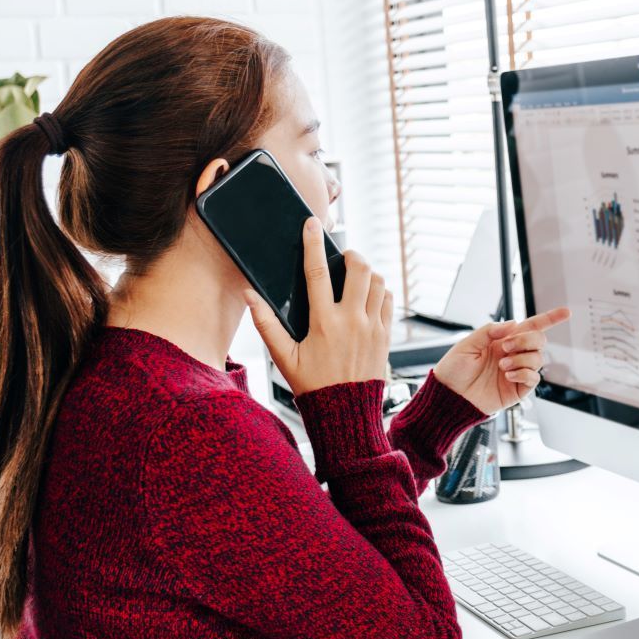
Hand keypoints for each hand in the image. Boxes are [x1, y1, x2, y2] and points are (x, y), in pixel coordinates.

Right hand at [248, 217, 391, 394]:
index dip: (314, 244)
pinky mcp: (386, 336)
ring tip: (356, 276)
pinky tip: (369, 296)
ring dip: (368, 273)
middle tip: (344, 257)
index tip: (312, 225)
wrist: (346, 412)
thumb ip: (266, 324)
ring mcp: (373, 327)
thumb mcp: (283, 357)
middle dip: (352, 255)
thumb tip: (250, 295)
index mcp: (323, 322)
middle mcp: (351, 321)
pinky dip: (381, 291)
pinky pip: (388, 301)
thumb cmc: (313, 385)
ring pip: (378, 282)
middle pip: (360, 269)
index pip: (317, 272)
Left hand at [432, 307, 570, 415]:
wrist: (450, 396)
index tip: (565, 312)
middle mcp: (513, 354)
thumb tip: (513, 324)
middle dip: (527, 340)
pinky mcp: (517, 389)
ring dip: (522, 358)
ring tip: (503, 365)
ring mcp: (517, 371)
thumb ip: (490, 331)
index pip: (531, 327)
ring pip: (538, 358)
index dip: (550, 319)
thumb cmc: (454, 370)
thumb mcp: (467, 344)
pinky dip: (524, 373)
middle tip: (506, 347)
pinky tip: (508, 374)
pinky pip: (534, 378)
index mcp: (503, 341)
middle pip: (539, 340)